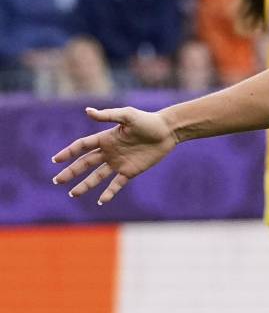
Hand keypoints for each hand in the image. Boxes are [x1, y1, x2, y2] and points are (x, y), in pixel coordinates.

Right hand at [51, 106, 176, 203]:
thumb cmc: (148, 121)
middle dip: (71, 172)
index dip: (69, 152)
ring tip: (72, 194)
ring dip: (85, 185)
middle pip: (85, 163)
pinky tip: (100, 201)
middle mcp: (109, 151)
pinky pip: (116, 184)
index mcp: (106, 138)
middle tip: (57, 181)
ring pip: (97, 176)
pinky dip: (109, 193)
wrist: (168, 131)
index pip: (82, 146)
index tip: (56, 160)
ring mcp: (119, 162)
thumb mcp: (127, 115)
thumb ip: (108, 116)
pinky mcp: (130, 171)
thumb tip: (87, 111)